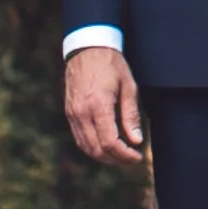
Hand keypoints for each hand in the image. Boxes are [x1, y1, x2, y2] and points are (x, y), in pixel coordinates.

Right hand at [65, 45, 144, 167]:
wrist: (87, 49)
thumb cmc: (111, 65)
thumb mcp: (129, 86)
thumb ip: (131, 115)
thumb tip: (136, 141)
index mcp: (98, 105)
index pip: (110, 142)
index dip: (125, 155)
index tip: (137, 157)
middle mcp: (82, 113)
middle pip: (97, 149)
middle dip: (116, 159)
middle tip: (132, 159)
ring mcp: (73, 114)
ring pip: (86, 147)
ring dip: (104, 157)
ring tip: (121, 156)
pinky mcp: (69, 113)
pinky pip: (79, 138)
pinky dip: (92, 148)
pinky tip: (105, 148)